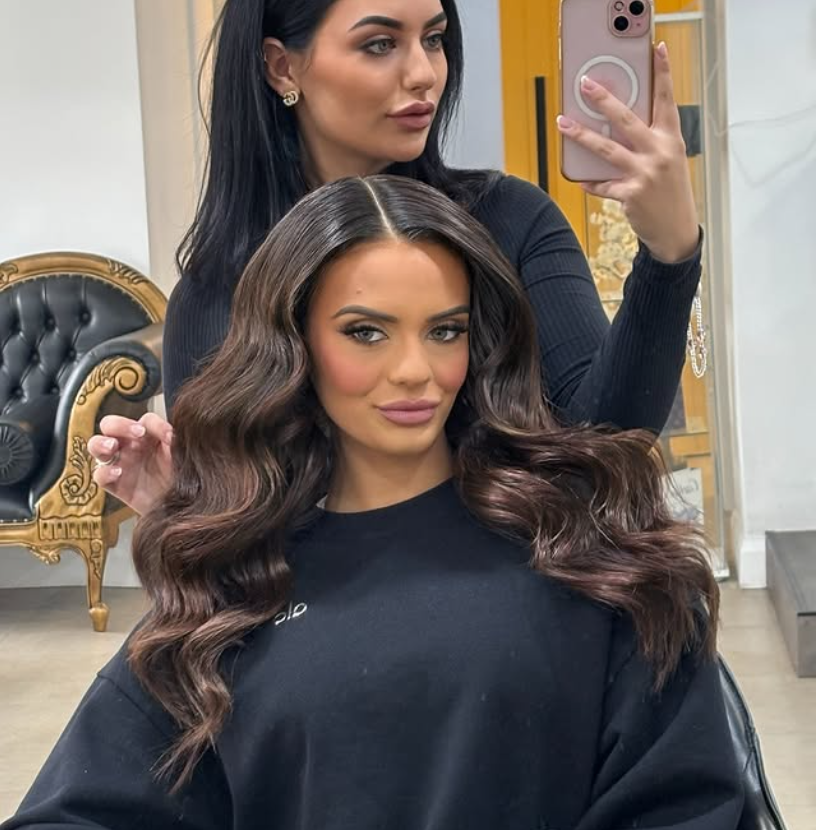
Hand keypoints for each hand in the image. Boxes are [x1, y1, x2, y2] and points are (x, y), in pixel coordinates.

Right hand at [88, 413, 173, 516]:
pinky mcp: (115, 484)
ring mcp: (120, 463)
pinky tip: (117, 472)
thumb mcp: (183, 459)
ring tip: (112, 447)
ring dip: (101, 443)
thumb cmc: (184, 479)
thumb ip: (176, 444)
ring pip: (97, 445)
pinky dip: (104, 472)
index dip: (155, 424)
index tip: (168, 436)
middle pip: (112, 425)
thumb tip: (172, 434)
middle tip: (135, 433)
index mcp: (150, 436)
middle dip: (119, 425)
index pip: (145, 420)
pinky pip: (100, 475)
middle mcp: (131, 446)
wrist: (183, 507)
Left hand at [556, 42, 699, 263]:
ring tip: (562, 123)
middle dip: (603, 100)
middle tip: (585, 85)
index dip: (663, 74)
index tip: (657, 49)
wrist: (675, 229)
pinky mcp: (630, 194)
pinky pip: (602, 184)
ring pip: (606, 149)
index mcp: (671, 139)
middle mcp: (659, 152)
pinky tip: (582, 180)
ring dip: (581, 135)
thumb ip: (650, 142)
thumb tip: (616, 127)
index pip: (667, 101)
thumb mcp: (668, 161)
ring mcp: (644, 173)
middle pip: (627, 119)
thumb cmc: (670, 191)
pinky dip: (591, 182)